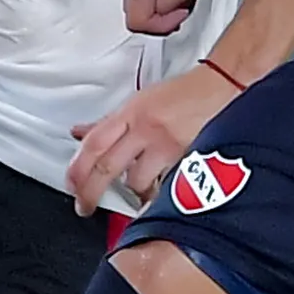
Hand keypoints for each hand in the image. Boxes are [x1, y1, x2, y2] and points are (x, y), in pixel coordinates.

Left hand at [69, 64, 239, 216]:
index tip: (71, 185)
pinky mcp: (188, 159)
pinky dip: (158, 192)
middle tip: (85, 207)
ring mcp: (167, 145)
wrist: (222, 87)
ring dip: (133, 191)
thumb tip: (80, 133)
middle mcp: (145, 128)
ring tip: (135, 193)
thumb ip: (109, 123)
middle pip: (107, 167)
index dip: (77, 168)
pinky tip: (158, 193)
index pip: (95, 143)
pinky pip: (165, 185)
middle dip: (91, 192)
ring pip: (137, 181)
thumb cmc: (182, 94)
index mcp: (131, 112)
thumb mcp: (140, 102)